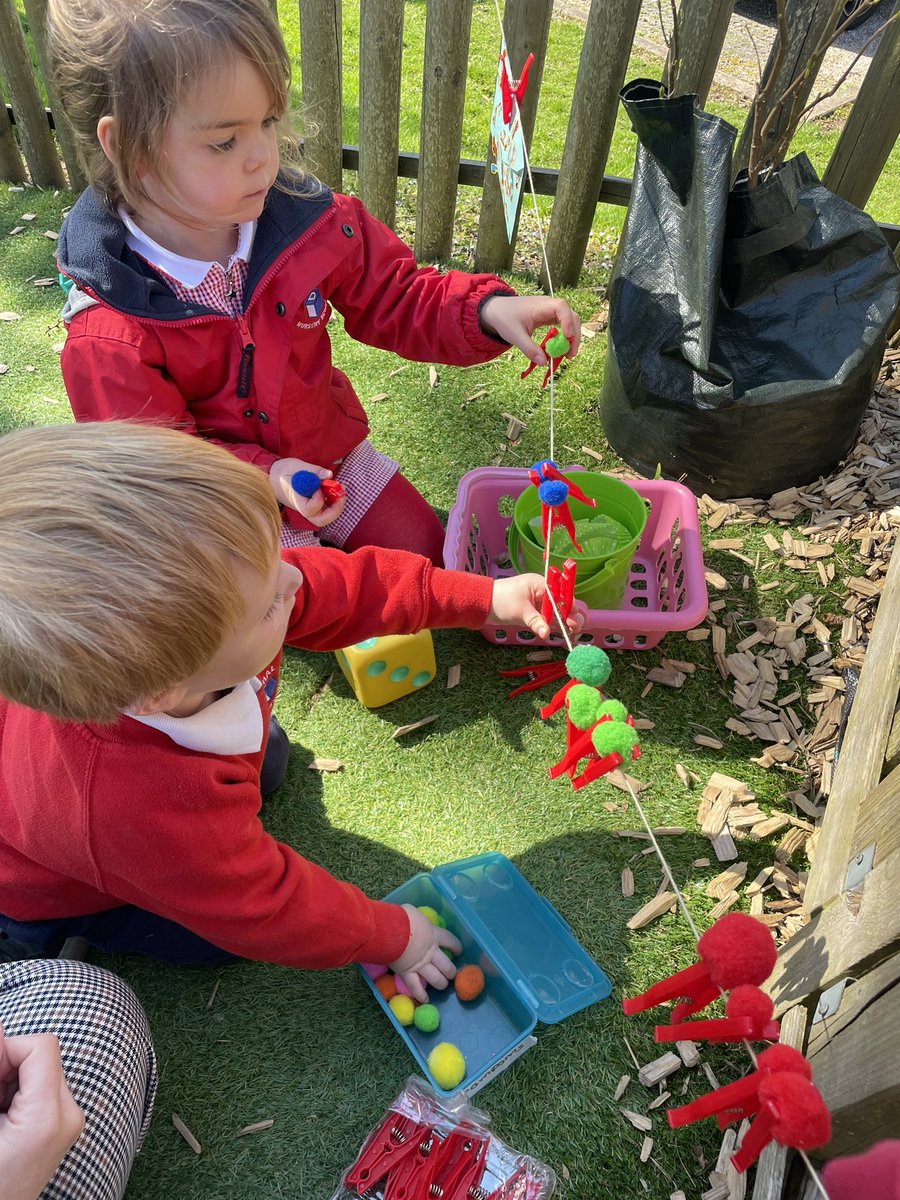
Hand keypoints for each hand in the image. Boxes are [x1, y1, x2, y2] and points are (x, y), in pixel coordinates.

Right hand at [0, 1026, 83, 1199]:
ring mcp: (71, 1122)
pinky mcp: (65, 1125)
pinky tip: (5, 1119)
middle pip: (42, 1057)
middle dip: (7, 1069)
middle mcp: (70, 1115)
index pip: (41, 1046)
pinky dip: (19, 1093)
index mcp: (49, 1116)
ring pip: (41, 1070)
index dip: (7, 1051)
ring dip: (11, 1081)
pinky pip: (44, 1088)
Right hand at [269, 458, 346, 527]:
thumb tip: (329, 474)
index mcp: (295, 500)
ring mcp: (308, 509)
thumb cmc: (283, 472)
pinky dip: (334, 501)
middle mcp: (302, 509)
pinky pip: (326, 510)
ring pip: (325, 517)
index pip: (309, 509)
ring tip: (340, 489)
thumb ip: (313, 470)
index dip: (318, 499)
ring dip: (337, 506)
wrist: (273, 477)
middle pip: (320, 520)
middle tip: (341, 494)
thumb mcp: (296, 466)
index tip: (318, 486)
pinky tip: (335, 488)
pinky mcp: (313, 507)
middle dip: (335, 509)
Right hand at [389, 905, 461, 1002]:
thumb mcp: (412, 912)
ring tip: (442, 985)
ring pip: (436, 978)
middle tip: (451, 973)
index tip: (458, 951)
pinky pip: (415, 987)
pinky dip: (421, 994)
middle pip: (446, 965)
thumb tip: (411, 915)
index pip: (449, 941)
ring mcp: (420, 965)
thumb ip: (415, 918)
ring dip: (441, 983)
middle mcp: (430, 952)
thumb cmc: (401, 918)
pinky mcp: (408, 973)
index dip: (455, 946)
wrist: (391, 930)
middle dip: (450, 971)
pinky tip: (425, 999)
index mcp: (433, 935)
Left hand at [478, 295, 580, 364]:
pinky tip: (560, 350)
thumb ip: (529, 349)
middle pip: (571, 316)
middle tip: (570, 355)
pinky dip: (564, 338)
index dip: (567, 321)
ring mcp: (551, 312)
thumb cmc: (504, 318)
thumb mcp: (514, 336)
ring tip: (567, 355)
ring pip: (570, 322)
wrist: (497, 310)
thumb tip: (544, 363)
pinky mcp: (550, 318)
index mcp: (541, 305)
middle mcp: (549, 306)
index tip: (567, 337)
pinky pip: (563, 327)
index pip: (561, 307)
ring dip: (572, 338)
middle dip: (574, 335)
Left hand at [489, 573, 586, 640]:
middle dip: (572, 615)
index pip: (562, 594)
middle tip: (574, 628)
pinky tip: (563, 631)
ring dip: (566, 620)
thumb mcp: (519, 611)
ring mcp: (540, 601)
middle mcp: (543, 591)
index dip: (570, 608)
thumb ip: (535, 622)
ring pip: (558, 611)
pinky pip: (550, 617)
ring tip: (572, 632)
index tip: (572, 621)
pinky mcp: (535, 611)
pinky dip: (556, 624)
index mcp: (541, 584)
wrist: (482, 602)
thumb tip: (546, 633)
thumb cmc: (500, 600)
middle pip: (564, 602)